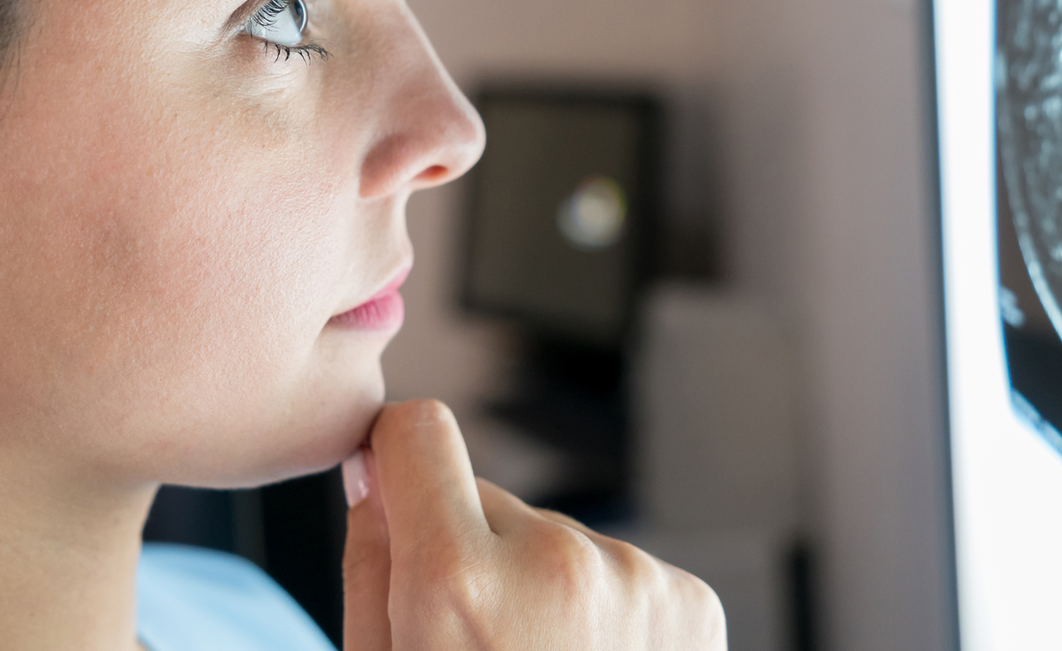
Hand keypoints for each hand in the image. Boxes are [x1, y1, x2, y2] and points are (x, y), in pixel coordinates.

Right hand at [341, 399, 725, 649]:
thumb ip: (370, 563)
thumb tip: (375, 471)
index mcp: (459, 585)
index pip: (417, 431)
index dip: (398, 460)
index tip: (395, 488)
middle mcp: (556, 566)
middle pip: (488, 501)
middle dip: (475, 555)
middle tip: (481, 644)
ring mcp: (634, 580)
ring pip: (556, 542)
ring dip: (543, 590)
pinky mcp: (691, 601)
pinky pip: (618, 573)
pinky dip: (604, 615)